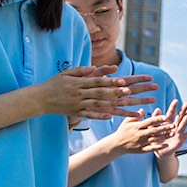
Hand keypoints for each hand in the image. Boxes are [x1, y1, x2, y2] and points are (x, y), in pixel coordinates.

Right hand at [40, 65, 158, 119]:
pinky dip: (102, 116)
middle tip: (147, 94)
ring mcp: (82, 103)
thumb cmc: (56, 84)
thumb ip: (87, 70)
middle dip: (130, 93)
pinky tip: (114, 118)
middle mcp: (85, 92)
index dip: (118, 82)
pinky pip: (91, 115)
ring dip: (122, 107)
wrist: (39, 98)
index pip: (105, 81)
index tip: (131, 82)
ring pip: (105, 105)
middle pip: (111, 93)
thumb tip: (104, 67)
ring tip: (139, 109)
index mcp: (85, 81)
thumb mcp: (70, 73)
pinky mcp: (78, 113)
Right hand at [110, 109, 174, 153]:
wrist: (116, 145)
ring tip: (173, 133)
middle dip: (164, 128)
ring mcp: (141, 142)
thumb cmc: (122, 131)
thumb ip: (135, 116)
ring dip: (164, 136)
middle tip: (173, 125)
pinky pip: (151, 148)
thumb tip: (143, 109)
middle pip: (154, 130)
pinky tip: (166, 144)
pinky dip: (159, 147)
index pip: (149, 121)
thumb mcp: (127, 121)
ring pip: (154, 139)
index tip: (166, 116)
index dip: (158, 119)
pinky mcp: (141, 149)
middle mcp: (139, 134)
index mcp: (137, 126)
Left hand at [155, 100, 186, 156]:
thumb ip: (154, 120)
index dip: (173, 107)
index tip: (176, 100)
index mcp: (167, 123)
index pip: (170, 113)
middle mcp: (174, 126)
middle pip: (179, 116)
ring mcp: (179, 132)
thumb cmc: (155, 140)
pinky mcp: (181, 139)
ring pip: (184, 123)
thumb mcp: (152, 129)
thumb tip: (157, 109)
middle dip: (183, 110)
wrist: (160, 151)